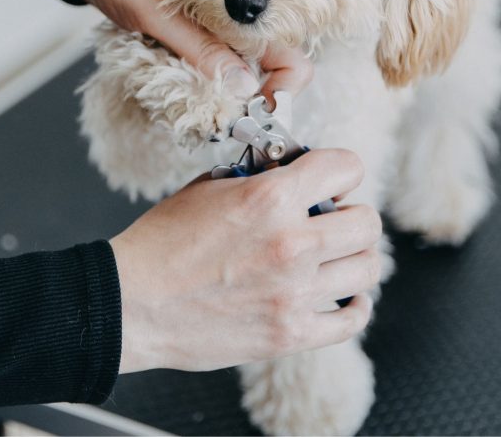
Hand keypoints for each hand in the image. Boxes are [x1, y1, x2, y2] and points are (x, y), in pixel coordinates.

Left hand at [57, 0, 312, 99]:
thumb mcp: (155, 11)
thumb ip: (199, 48)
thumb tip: (244, 89)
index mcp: (241, 5)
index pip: (292, 59)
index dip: (283, 91)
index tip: (254, 111)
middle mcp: (236, 22)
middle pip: (269, 76)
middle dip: (250, 103)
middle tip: (218, 117)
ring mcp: (214, 32)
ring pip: (238, 79)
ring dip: (222, 98)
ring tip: (194, 104)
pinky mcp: (191, 37)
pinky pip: (209, 72)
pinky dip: (200, 87)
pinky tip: (179, 88)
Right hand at [110, 149, 382, 372]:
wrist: (133, 302)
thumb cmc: (162, 243)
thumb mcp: (209, 186)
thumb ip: (259, 177)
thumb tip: (293, 171)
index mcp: (271, 198)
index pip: (347, 166)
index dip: (341, 169)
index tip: (331, 180)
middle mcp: (291, 244)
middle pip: (368, 222)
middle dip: (352, 214)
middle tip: (333, 220)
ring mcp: (295, 293)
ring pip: (368, 268)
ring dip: (355, 257)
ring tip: (334, 256)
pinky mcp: (291, 333)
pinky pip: (352, 319)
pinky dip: (354, 305)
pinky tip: (341, 294)